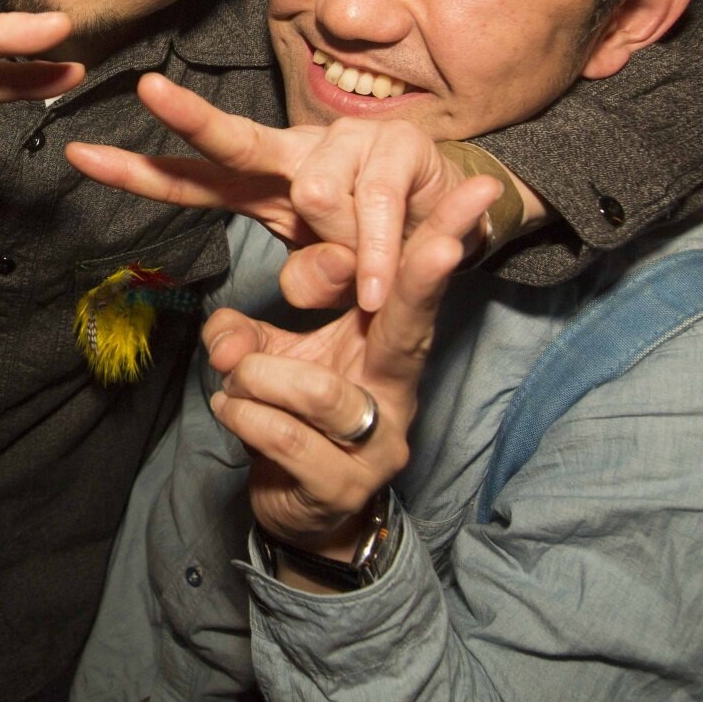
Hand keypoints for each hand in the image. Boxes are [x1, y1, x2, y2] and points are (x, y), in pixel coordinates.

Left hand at [67, 72, 505, 308]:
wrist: (459, 216)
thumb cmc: (378, 245)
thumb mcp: (331, 280)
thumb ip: (307, 280)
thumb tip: (304, 281)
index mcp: (263, 186)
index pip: (191, 181)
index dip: (136, 172)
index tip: (75, 154)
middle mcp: (295, 154)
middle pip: (233, 138)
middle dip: (189, 115)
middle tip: (150, 90)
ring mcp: (344, 145)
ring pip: (316, 195)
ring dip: (342, 251)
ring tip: (367, 281)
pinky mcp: (396, 147)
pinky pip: (374, 207)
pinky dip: (376, 256)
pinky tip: (379, 283)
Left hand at [205, 177, 498, 561]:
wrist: (299, 511)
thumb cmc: (294, 419)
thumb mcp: (270, 359)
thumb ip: (246, 334)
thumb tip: (227, 340)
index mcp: (384, 351)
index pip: (412, 287)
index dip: (441, 239)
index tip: (475, 191)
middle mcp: (394, 393)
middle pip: (410, 327)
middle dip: (423, 279)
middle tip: (446, 242)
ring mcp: (376, 444)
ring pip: (313, 388)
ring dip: (255, 379)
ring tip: (237, 383)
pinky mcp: (342, 485)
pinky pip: (282, 434)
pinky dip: (241, 415)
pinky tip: (233, 414)